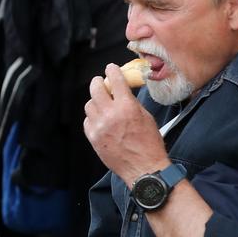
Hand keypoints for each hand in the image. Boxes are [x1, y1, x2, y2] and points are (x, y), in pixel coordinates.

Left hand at [83, 65, 168, 182]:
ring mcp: (99, 126)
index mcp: (127, 107)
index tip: (110, 68)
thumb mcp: (146, 118)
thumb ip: (131, 103)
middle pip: (95, 89)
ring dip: (96, 101)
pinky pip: (87, 120)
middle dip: (98, 82)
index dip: (112, 71)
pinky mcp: (92, 137)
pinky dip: (93, 117)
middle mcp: (110, 115)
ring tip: (103, 104)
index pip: (115, 81)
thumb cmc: (150, 144)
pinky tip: (101, 120)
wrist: (144, 169)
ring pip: (89, 104)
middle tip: (101, 82)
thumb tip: (122, 92)